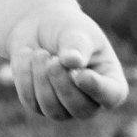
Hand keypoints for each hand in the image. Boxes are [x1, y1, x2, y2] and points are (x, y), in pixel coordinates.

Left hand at [7, 6, 128, 119]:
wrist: (38, 25)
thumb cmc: (66, 28)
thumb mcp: (75, 30)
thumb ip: (77, 45)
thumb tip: (72, 62)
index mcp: (110, 81)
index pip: (111, 96)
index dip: (97, 89)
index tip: (81, 75)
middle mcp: (90, 100)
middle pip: (81, 109)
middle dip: (63, 84)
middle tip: (52, 59)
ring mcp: (65, 107)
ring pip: (54, 110)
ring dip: (42, 80)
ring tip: (39, 53)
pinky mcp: (39, 104)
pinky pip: (30, 101)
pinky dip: (25, 76)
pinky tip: (27, 55)